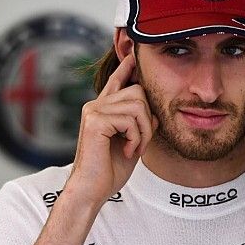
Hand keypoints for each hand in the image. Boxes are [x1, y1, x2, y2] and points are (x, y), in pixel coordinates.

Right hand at [66, 55, 158, 204]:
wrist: (92, 190)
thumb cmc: (110, 170)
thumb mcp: (131, 141)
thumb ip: (139, 123)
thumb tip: (152, 108)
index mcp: (103, 109)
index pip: (117, 80)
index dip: (127, 67)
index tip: (134, 55)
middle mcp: (96, 105)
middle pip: (138, 92)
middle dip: (148, 120)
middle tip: (140, 144)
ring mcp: (93, 111)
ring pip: (138, 105)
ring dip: (143, 132)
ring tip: (133, 149)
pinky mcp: (94, 120)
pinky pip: (130, 119)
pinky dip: (136, 138)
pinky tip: (127, 151)